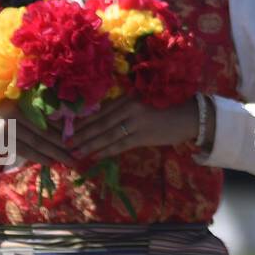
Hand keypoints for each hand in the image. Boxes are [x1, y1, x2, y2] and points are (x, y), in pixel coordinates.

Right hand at [0, 101, 75, 166]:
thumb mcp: (4, 112)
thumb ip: (24, 118)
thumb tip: (52, 129)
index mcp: (18, 104)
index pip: (46, 117)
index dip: (63, 129)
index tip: (78, 137)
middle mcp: (14, 112)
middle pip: (44, 130)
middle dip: (63, 143)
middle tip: (79, 153)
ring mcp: (6, 126)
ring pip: (37, 142)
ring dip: (55, 153)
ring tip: (69, 160)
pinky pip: (23, 149)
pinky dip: (38, 156)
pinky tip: (50, 161)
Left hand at [70, 97, 198, 159]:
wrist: (190, 116)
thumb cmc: (166, 108)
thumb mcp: (143, 103)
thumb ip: (124, 109)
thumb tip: (100, 121)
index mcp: (128, 98)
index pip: (101, 111)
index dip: (83, 121)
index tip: (67, 128)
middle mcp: (130, 108)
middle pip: (100, 123)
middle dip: (81, 134)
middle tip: (65, 143)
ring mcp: (136, 122)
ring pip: (107, 135)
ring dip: (89, 145)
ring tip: (74, 152)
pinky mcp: (143, 136)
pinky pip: (120, 145)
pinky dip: (106, 151)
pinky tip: (94, 155)